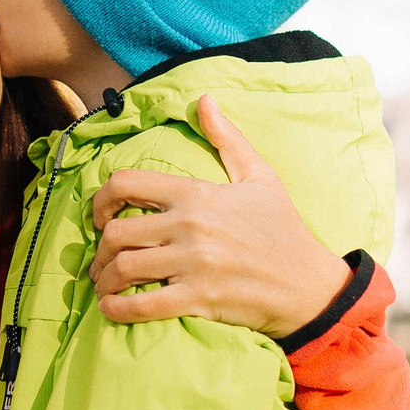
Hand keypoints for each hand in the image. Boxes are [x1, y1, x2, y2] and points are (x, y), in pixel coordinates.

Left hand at [89, 94, 351, 337]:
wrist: (310, 284)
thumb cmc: (283, 229)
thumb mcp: (260, 177)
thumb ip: (227, 139)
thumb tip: (204, 99)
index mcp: (197, 193)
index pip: (126, 183)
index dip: (100, 200)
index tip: (100, 217)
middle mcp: (190, 224)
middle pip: (116, 232)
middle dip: (99, 249)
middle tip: (101, 260)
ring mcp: (193, 262)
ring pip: (124, 268)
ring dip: (104, 279)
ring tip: (105, 284)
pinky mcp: (199, 298)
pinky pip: (143, 305)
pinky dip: (117, 309)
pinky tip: (111, 309)